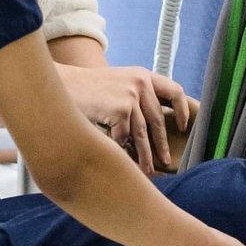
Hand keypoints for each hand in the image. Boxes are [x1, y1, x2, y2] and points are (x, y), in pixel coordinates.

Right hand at [59, 62, 194, 173]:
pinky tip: (116, 153)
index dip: (182, 110)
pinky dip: (119, 147)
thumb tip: (154, 123)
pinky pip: (124, 137)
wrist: (62, 84)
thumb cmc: (87, 89)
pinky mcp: (121, 109)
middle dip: (161, 144)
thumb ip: (136, 95)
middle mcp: (140, 83)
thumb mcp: (117, 83)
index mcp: (143, 75)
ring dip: (144, 156)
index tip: (183, 127)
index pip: (174, 91)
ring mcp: (131, 96)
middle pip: (158, 120)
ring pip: (142, 134)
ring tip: (147, 170)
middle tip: (165, 161)